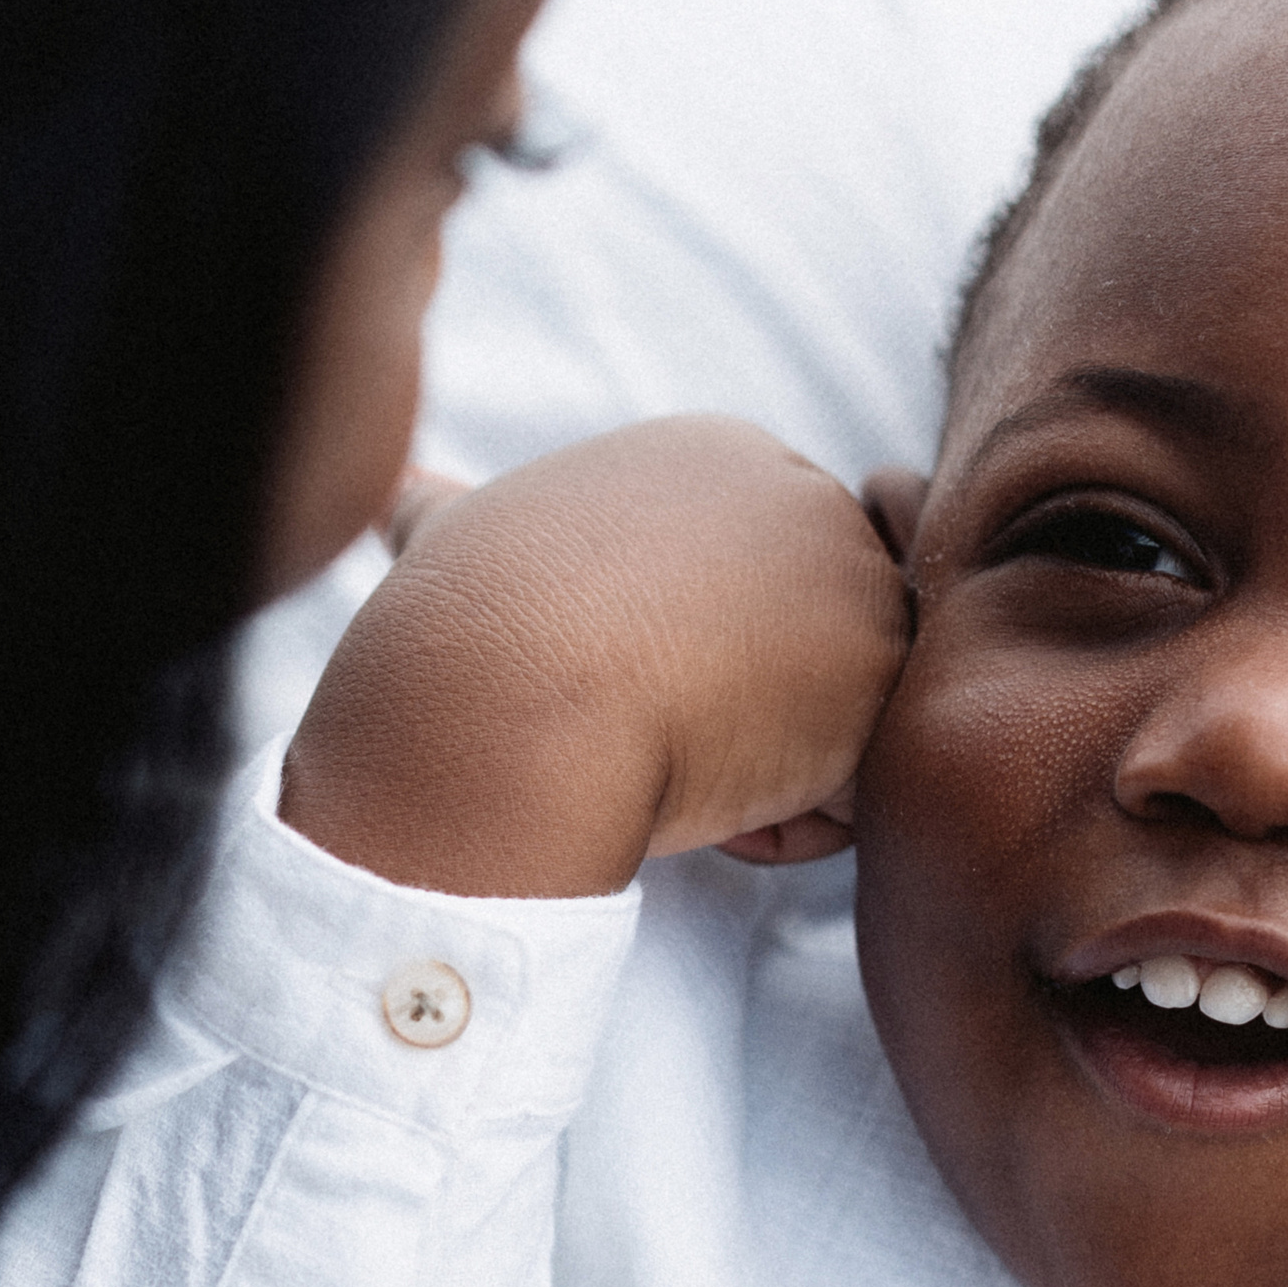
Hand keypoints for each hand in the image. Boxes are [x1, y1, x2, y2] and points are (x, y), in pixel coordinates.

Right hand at [284, 415, 907, 896]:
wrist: (512, 698)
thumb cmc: (470, 638)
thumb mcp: (456, 543)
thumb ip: (451, 518)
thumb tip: (403, 502)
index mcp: (716, 459)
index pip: (749, 597)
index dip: (686, 669)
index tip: (614, 692)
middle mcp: (805, 493)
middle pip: (804, 660)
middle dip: (736, 723)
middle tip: (647, 739)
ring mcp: (859, 577)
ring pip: (835, 727)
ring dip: (759, 776)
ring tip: (678, 767)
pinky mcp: (884, 673)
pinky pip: (862, 790)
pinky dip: (791, 827)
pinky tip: (719, 805)